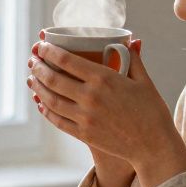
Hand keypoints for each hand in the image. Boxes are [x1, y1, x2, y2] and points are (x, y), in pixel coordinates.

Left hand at [27, 35, 185, 186]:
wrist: (154, 146)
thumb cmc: (152, 111)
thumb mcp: (144, 81)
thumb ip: (134, 59)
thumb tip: (132, 40)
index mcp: (104, 79)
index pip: (66, 60)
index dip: (49, 51)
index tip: (41, 46)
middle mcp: (90, 97)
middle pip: (53, 79)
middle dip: (38, 67)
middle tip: (32, 61)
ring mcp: (85, 118)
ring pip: (51, 100)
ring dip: (37, 87)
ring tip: (32, 79)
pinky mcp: (84, 134)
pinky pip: (57, 120)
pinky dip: (46, 110)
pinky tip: (41, 103)